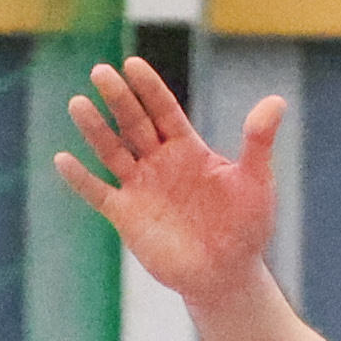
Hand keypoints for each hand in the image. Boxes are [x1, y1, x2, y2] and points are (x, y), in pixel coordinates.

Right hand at [54, 57, 280, 306]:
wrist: (229, 275)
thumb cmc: (246, 227)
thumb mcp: (257, 183)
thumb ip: (258, 142)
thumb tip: (277, 101)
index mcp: (187, 148)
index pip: (163, 110)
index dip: (149, 88)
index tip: (133, 64)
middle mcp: (158, 162)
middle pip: (133, 123)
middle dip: (118, 99)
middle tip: (102, 72)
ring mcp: (140, 187)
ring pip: (112, 151)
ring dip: (95, 129)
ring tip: (78, 103)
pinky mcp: (126, 215)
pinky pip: (98, 193)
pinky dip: (81, 178)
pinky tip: (64, 159)